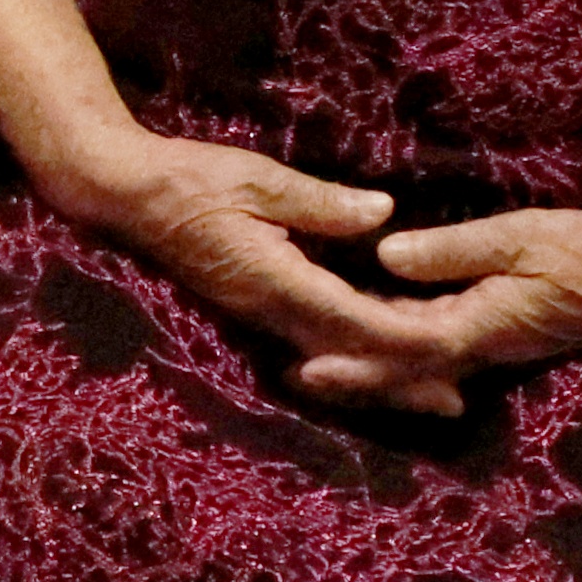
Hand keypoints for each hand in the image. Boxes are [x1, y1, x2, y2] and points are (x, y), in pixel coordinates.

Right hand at [41, 127, 477, 416]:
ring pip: (329, 359)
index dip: (405, 340)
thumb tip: (383, 215)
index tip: (452, 349)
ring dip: (378, 377)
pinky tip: (370, 354)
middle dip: (401, 381)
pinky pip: (310, 343)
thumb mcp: (257, 177)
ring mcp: (257, 315)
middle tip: (457, 403)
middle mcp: (268, 311)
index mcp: (275, 280)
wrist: (124, 194)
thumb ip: (320, 202)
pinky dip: (349, 355)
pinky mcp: (251, 308)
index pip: (352, 322)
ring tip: (427, 391)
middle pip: (347, 359)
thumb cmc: (189, 177)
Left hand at [296, 205, 581, 410]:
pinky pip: (439, 351)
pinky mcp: (498, 335)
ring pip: (420, 366)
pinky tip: (374, 339)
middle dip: (353, 375)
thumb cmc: (581, 248)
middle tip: (291, 377)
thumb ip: (451, 251)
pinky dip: (402, 351)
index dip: (357, 359)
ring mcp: (492, 347)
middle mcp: (483, 348)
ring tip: (316, 365)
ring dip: (373, 368)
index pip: (407, 350)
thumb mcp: (516, 237)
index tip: (308, 364)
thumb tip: (385, 257)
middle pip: (406, 371)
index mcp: (483, 326)